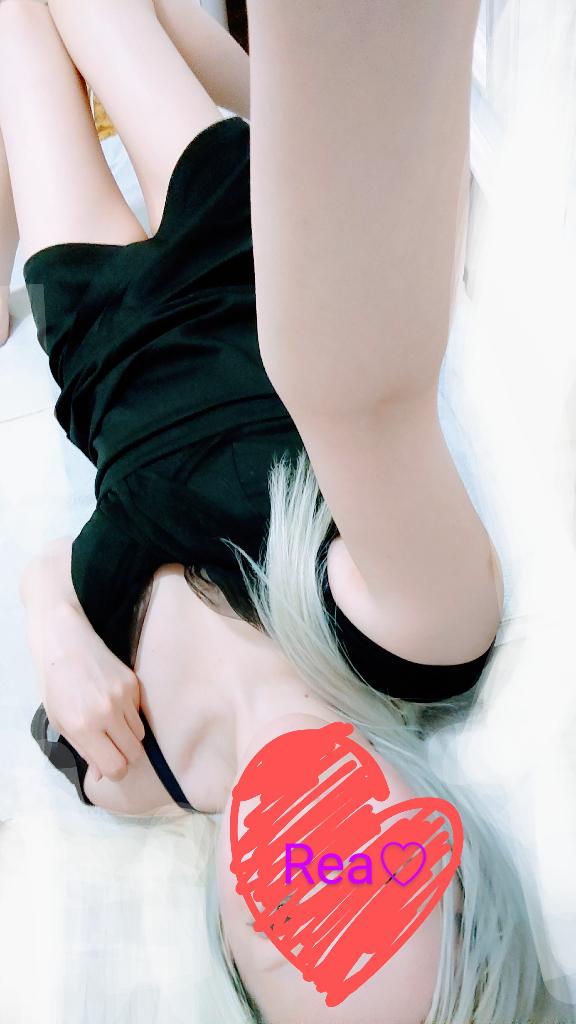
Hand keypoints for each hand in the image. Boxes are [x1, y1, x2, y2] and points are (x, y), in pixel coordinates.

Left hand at [37, 603, 145, 781]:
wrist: (66, 647)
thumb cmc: (58, 688)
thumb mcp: (62, 724)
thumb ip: (85, 752)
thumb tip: (103, 776)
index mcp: (84, 727)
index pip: (116, 766)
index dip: (117, 772)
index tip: (112, 765)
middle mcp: (106, 713)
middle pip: (135, 753)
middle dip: (127, 757)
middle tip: (115, 748)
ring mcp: (122, 697)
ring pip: (141, 734)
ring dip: (129, 735)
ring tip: (112, 723)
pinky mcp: (133, 684)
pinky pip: (140, 713)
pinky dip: (131, 715)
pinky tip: (114, 703)